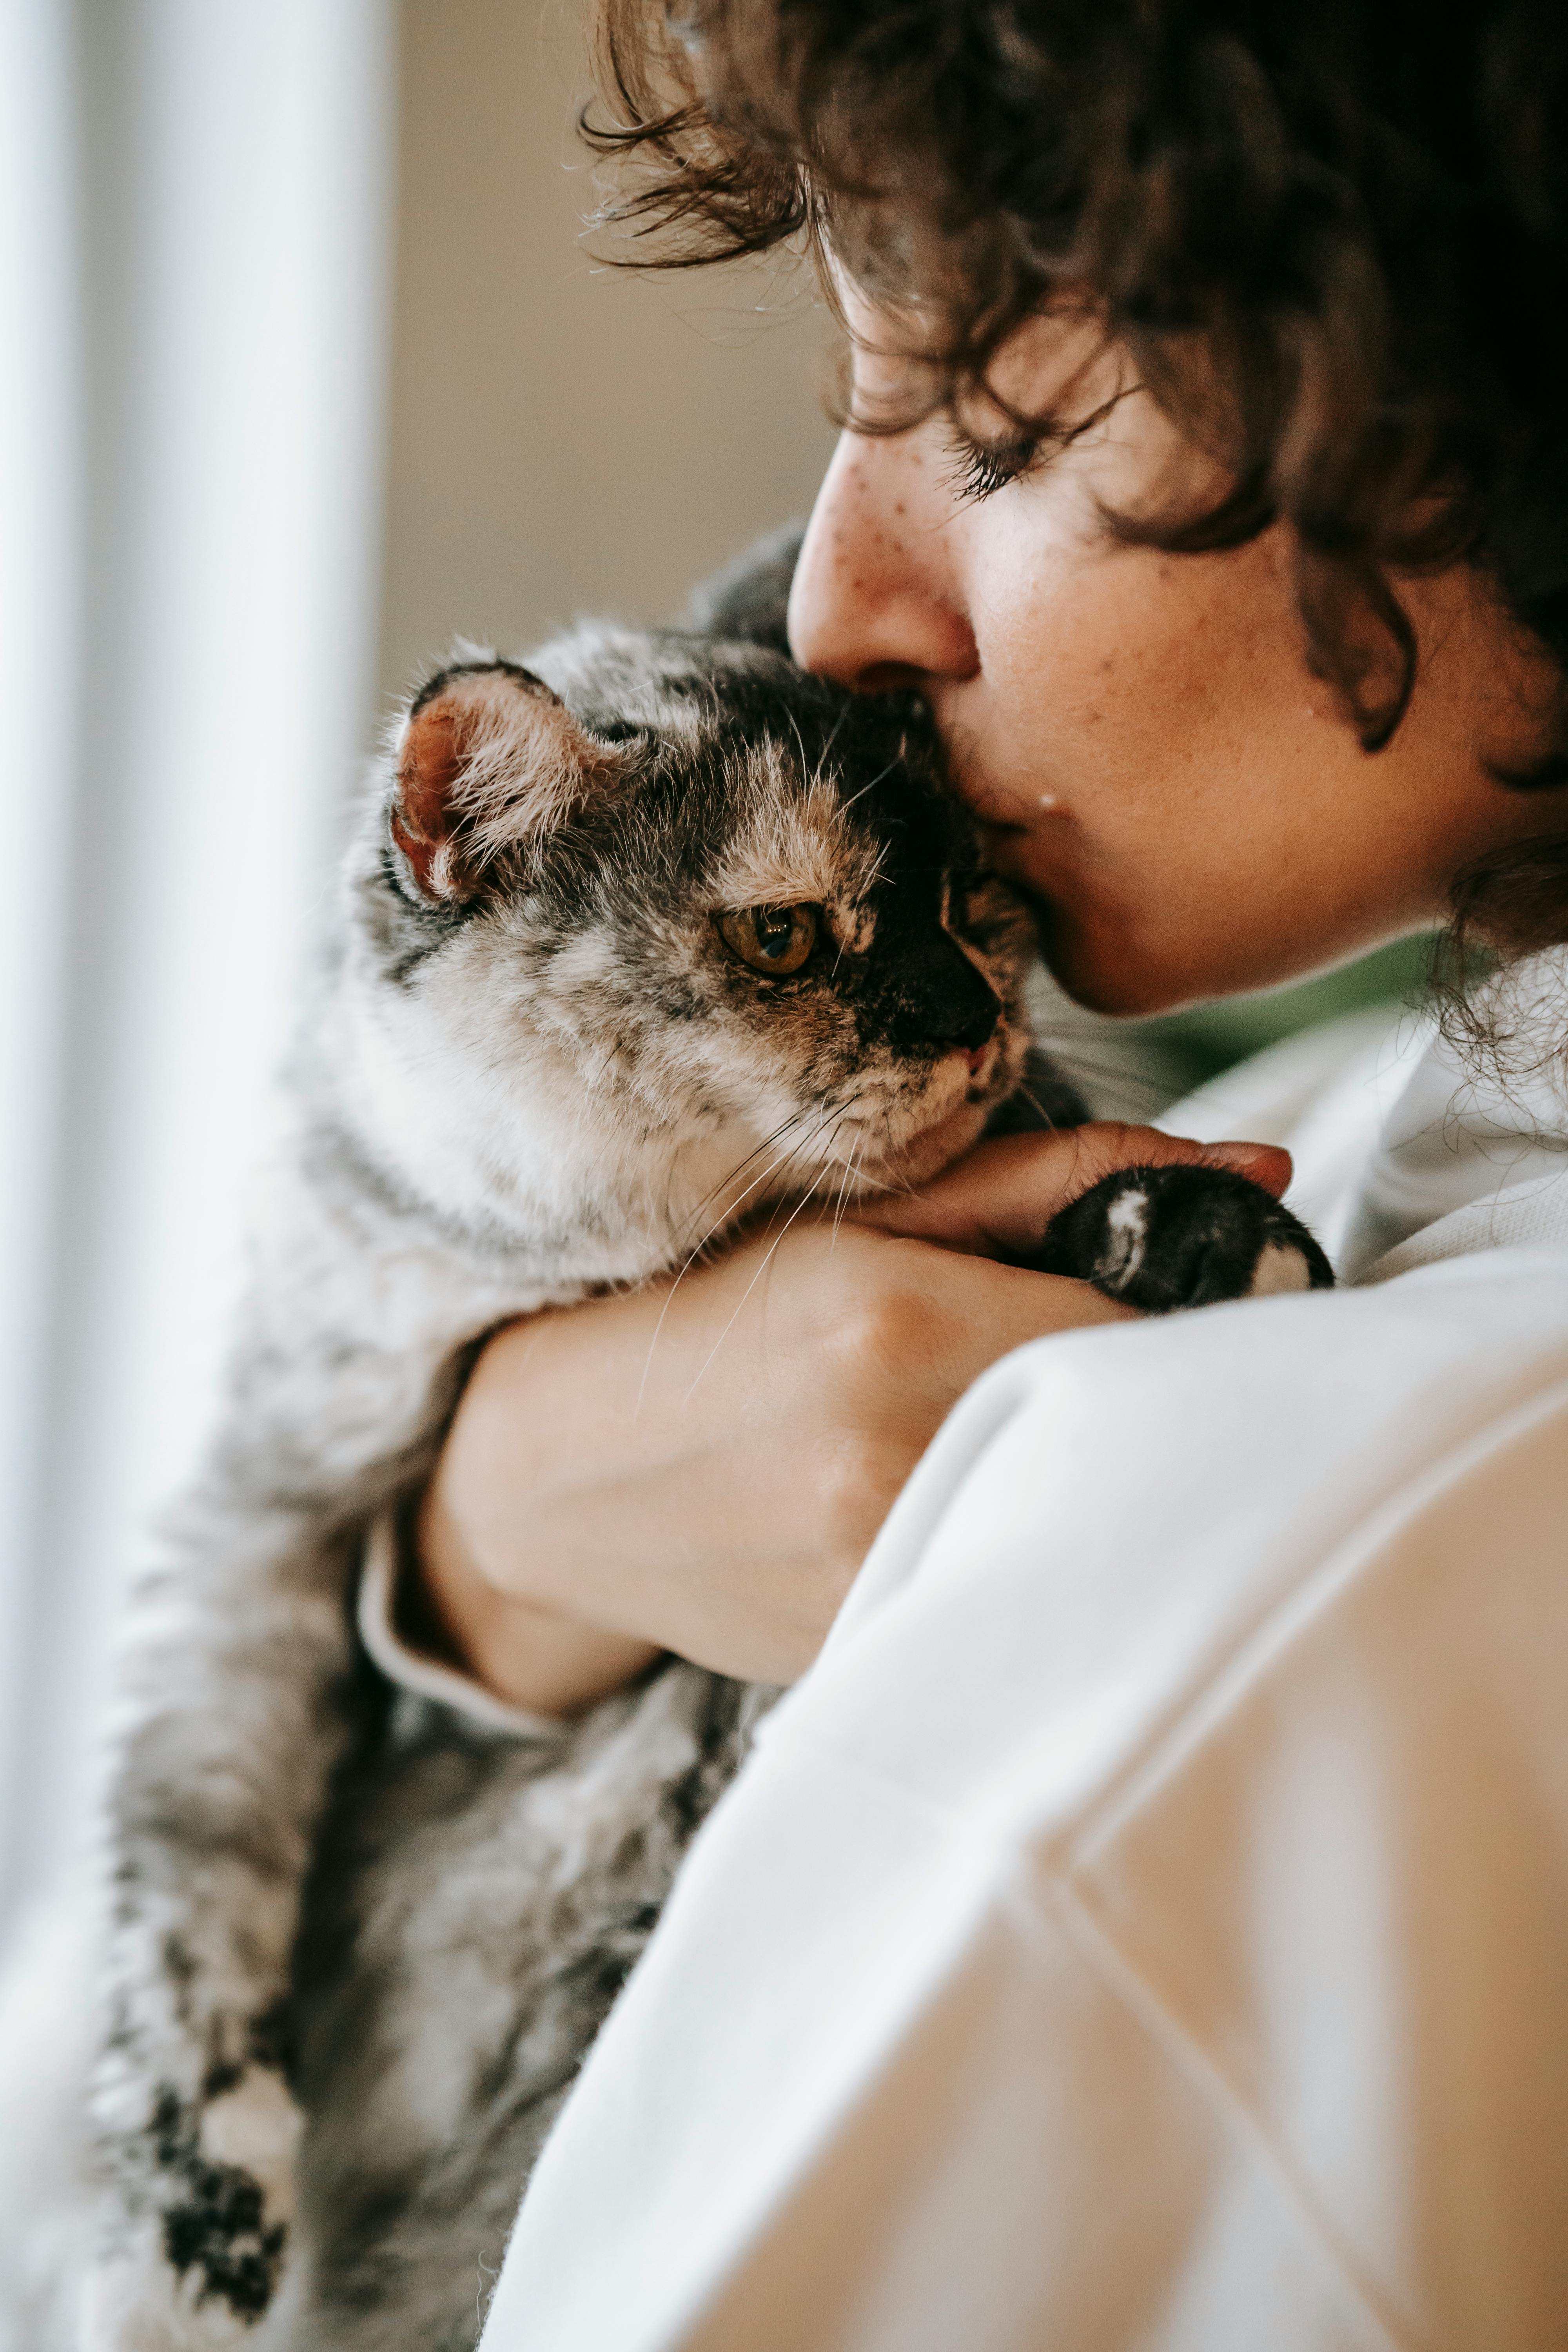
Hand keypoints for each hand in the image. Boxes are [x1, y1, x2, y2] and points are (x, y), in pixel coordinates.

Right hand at [416, 1126, 1289, 1714]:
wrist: (550, 1466)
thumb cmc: (715, 1310)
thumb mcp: (875, 1210)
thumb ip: (1069, 1181)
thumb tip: (1261, 1172)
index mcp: (906, 1325)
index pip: (1157, 1328)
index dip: (1203, 1315)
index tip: (1200, 1306)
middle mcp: (898, 1458)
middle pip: (1135, 1434)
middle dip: (1152, 1400)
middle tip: (1122, 1370)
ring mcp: (881, 1572)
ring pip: (1087, 1525)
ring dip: (1098, 1480)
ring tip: (1029, 1435)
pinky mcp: (871, 1649)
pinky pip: (1012, 1589)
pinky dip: (1026, 1548)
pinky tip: (972, 1508)